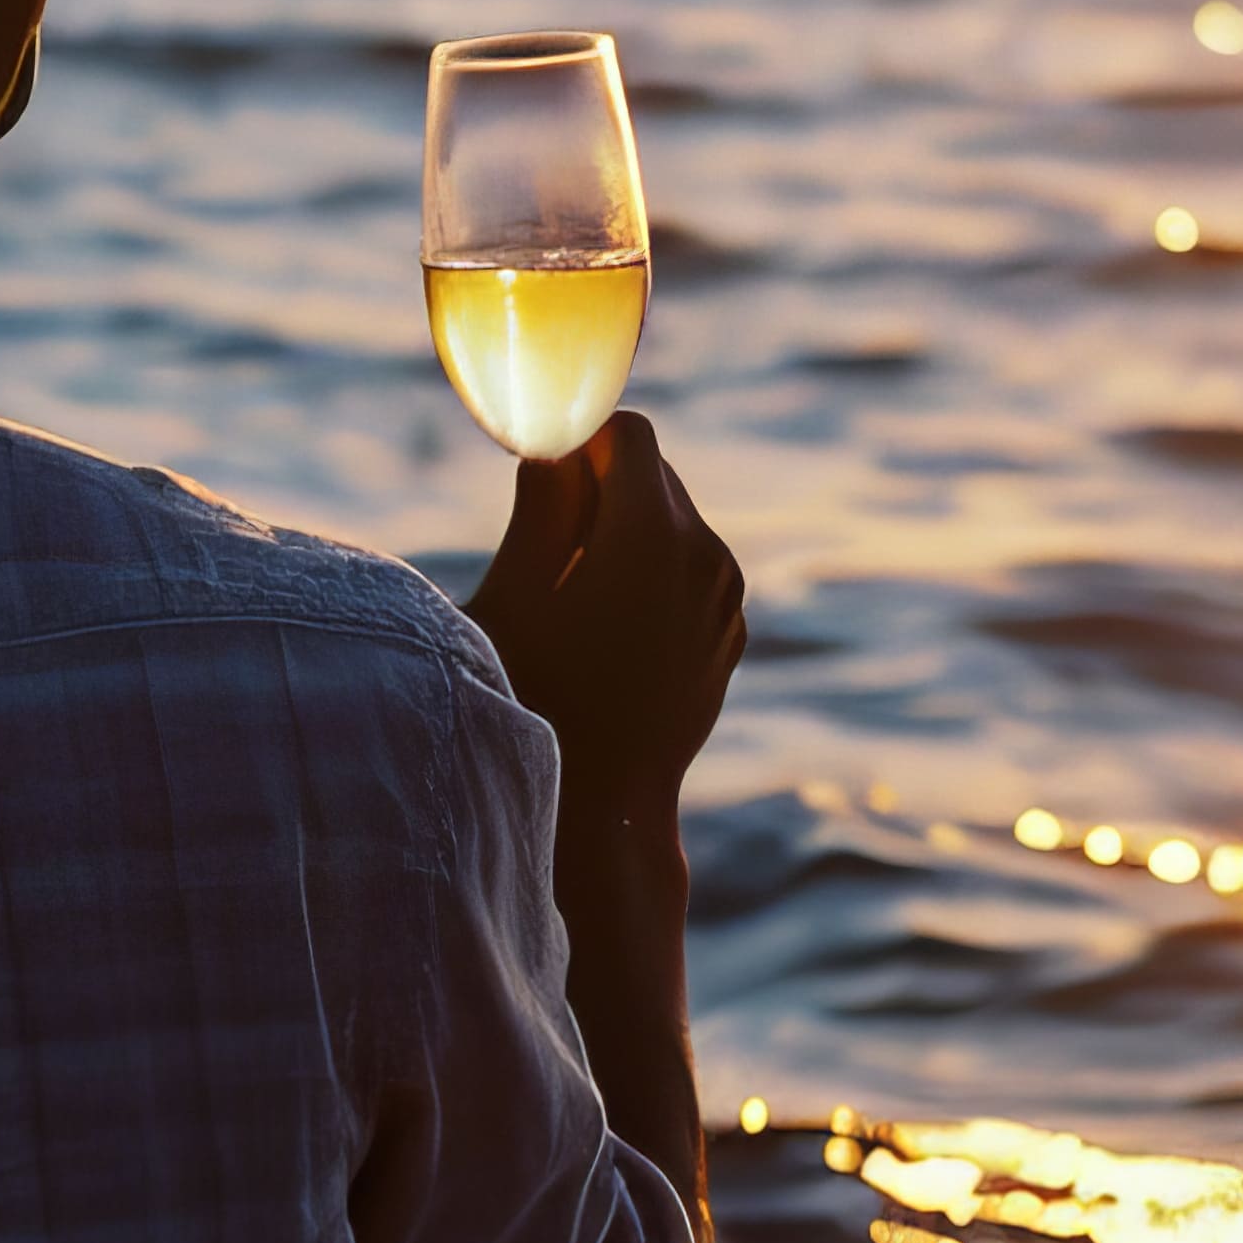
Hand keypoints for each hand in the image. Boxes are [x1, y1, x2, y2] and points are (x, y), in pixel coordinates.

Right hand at [465, 411, 742, 846]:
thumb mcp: (514, 597)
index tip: (537, 473)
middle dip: (601, 485)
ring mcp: (725, 598)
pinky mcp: (727, 633)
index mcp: (651, 533)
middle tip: (542, 542)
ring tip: (573, 597)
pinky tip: (608, 633)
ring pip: (675, 522)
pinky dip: (652, 573)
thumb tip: (556, 450)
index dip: (578, 439)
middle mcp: (705, 554)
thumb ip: (541, 507)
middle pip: (654, 473)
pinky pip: (690, 570)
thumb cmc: (537, 703)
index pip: (628, 433)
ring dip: (626, 531)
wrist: (604, 809)